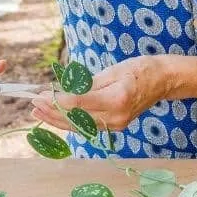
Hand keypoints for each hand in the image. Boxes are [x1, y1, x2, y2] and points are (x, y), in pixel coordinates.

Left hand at [31, 56, 171, 131]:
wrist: (163, 81)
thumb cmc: (140, 69)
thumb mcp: (113, 70)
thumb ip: (88, 84)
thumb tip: (64, 91)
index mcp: (116, 99)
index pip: (79, 104)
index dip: (57, 100)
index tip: (41, 95)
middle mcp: (115, 117)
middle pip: (76, 119)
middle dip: (52, 112)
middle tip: (33, 104)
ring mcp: (116, 125)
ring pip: (79, 126)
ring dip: (57, 120)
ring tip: (38, 113)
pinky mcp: (114, 127)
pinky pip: (87, 126)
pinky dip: (70, 121)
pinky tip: (56, 117)